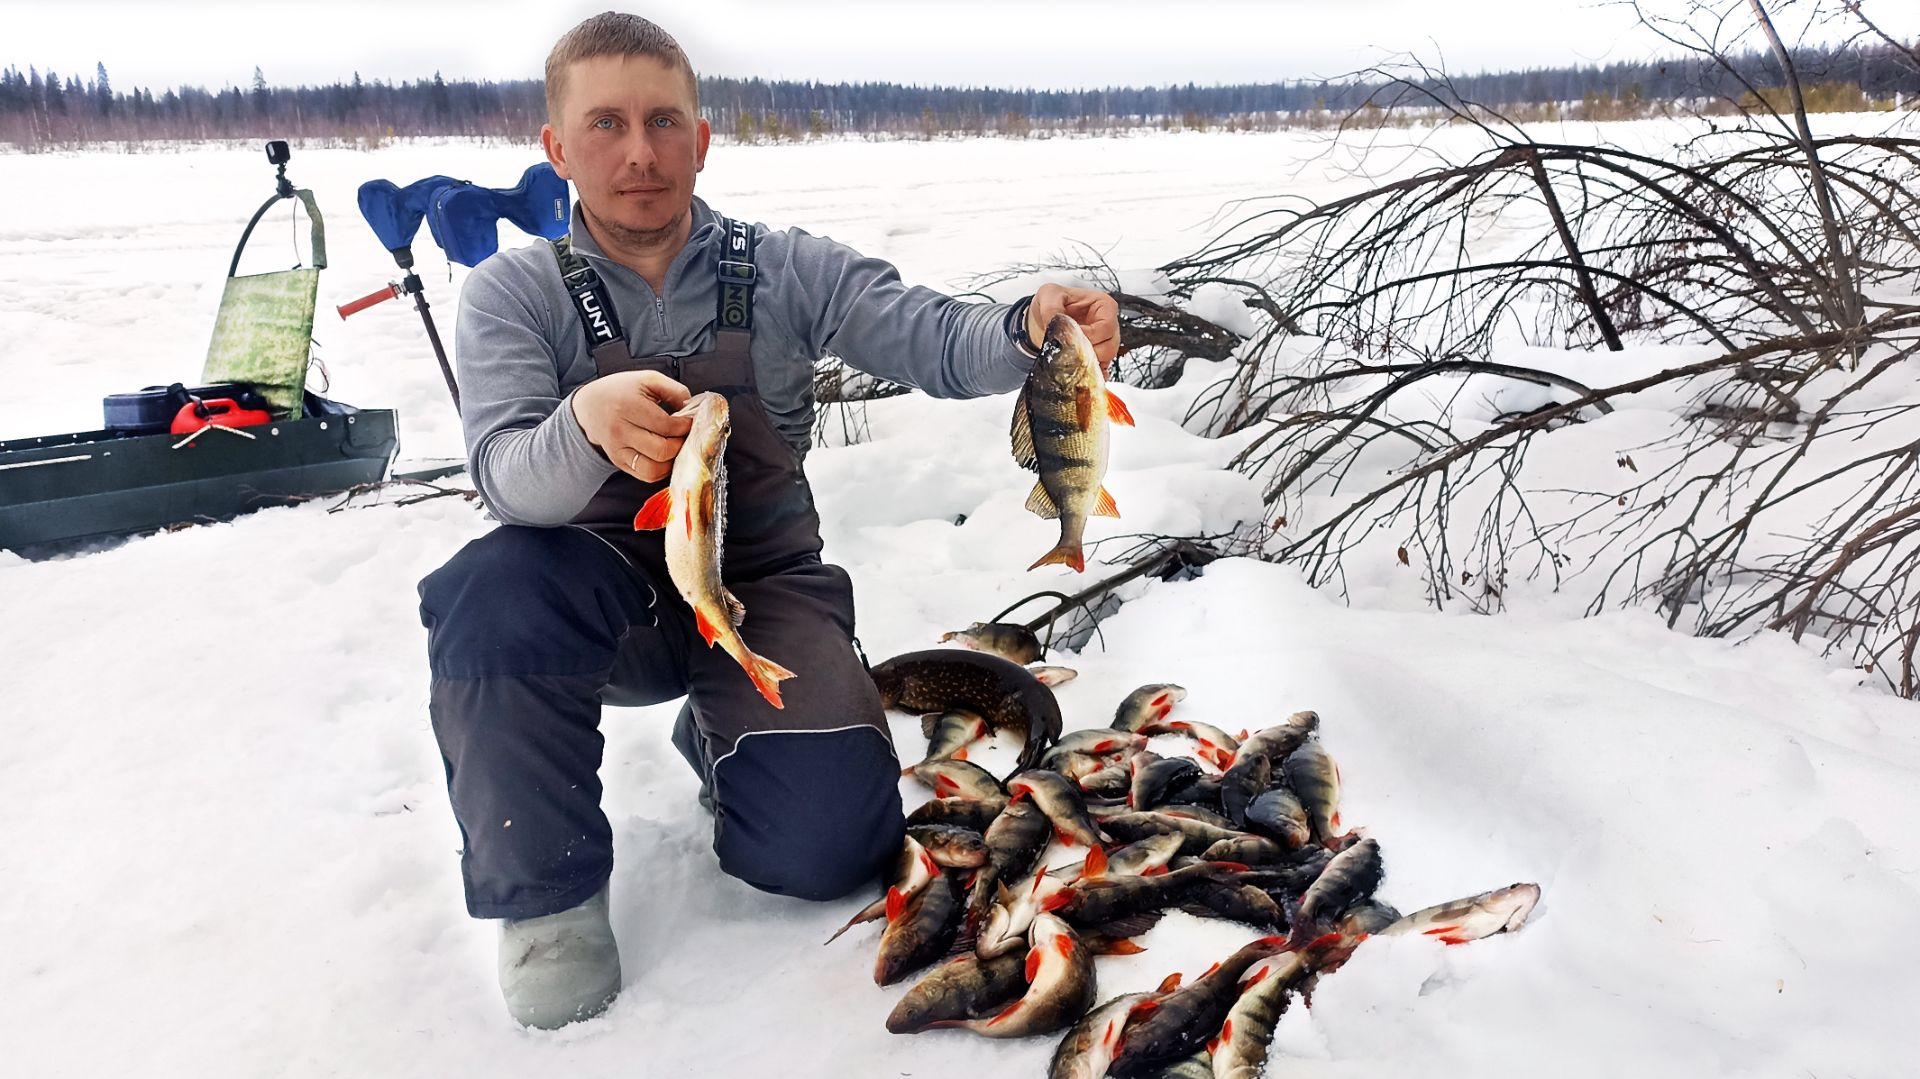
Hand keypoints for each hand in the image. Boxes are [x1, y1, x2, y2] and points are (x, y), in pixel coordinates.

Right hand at [570, 370, 692, 482]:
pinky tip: (665, 456)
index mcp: (628, 407)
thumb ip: (674, 390)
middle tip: (684, 435)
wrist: (589, 406)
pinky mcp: (619, 462)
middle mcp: (620, 431)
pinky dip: (661, 470)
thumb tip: (691, 409)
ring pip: (653, 469)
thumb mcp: (647, 379)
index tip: (690, 421)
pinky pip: (646, 476)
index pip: (666, 426)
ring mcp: (618, 450)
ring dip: (671, 461)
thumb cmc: (622, 391)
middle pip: (662, 450)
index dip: (685, 426)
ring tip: (675, 447)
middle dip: (680, 444)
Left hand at [1024, 284, 1120, 369]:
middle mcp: (1109, 324)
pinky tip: (1079, 373)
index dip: (1089, 336)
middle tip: (1068, 351)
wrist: (1043, 319)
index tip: (1071, 338)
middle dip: (1088, 352)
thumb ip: (1052, 308)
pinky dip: (1090, 374)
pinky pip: (1101, 370)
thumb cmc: (1053, 302)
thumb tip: (1055, 323)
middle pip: (1110, 346)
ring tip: (1069, 359)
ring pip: (1106, 359)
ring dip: (1088, 363)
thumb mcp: (1049, 295)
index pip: (1106, 327)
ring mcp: (1105, 342)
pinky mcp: (1098, 356)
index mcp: (1103, 305)